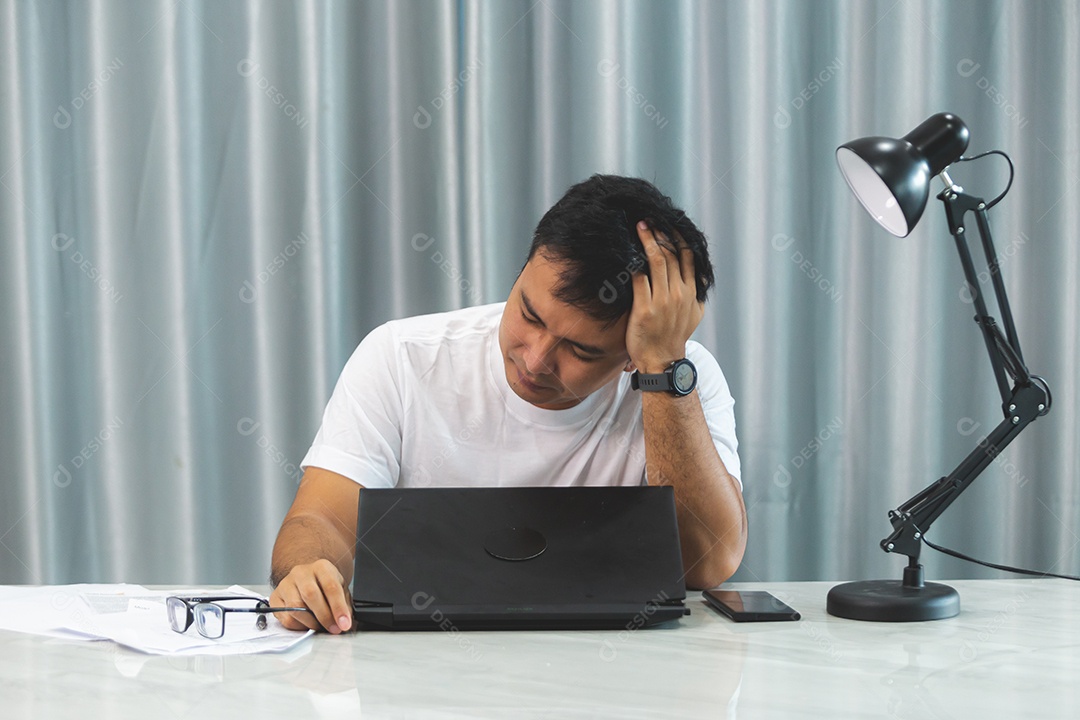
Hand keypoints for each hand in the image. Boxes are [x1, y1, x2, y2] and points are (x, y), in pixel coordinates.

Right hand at [269, 559, 352, 633]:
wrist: (308, 578)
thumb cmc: (325, 585)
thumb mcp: (340, 589)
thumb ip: (344, 605)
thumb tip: (345, 624)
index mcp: (321, 567)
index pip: (331, 587)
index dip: (338, 608)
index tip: (344, 624)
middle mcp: (301, 572)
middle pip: (310, 595)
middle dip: (324, 616)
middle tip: (333, 629)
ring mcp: (286, 584)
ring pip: (295, 608)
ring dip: (311, 623)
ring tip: (320, 626)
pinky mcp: (275, 597)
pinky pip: (285, 617)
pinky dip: (298, 626)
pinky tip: (306, 624)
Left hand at [625, 221, 704, 372]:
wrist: (662, 361)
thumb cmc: (673, 337)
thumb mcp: (693, 315)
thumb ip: (695, 294)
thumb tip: (697, 278)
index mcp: (690, 293)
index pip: (687, 257)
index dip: (678, 238)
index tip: (668, 224)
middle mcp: (679, 294)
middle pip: (670, 255)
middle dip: (659, 234)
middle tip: (648, 220)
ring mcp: (662, 301)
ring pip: (656, 261)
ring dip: (647, 240)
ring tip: (639, 227)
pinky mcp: (644, 308)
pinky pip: (638, 278)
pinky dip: (633, 262)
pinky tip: (626, 251)